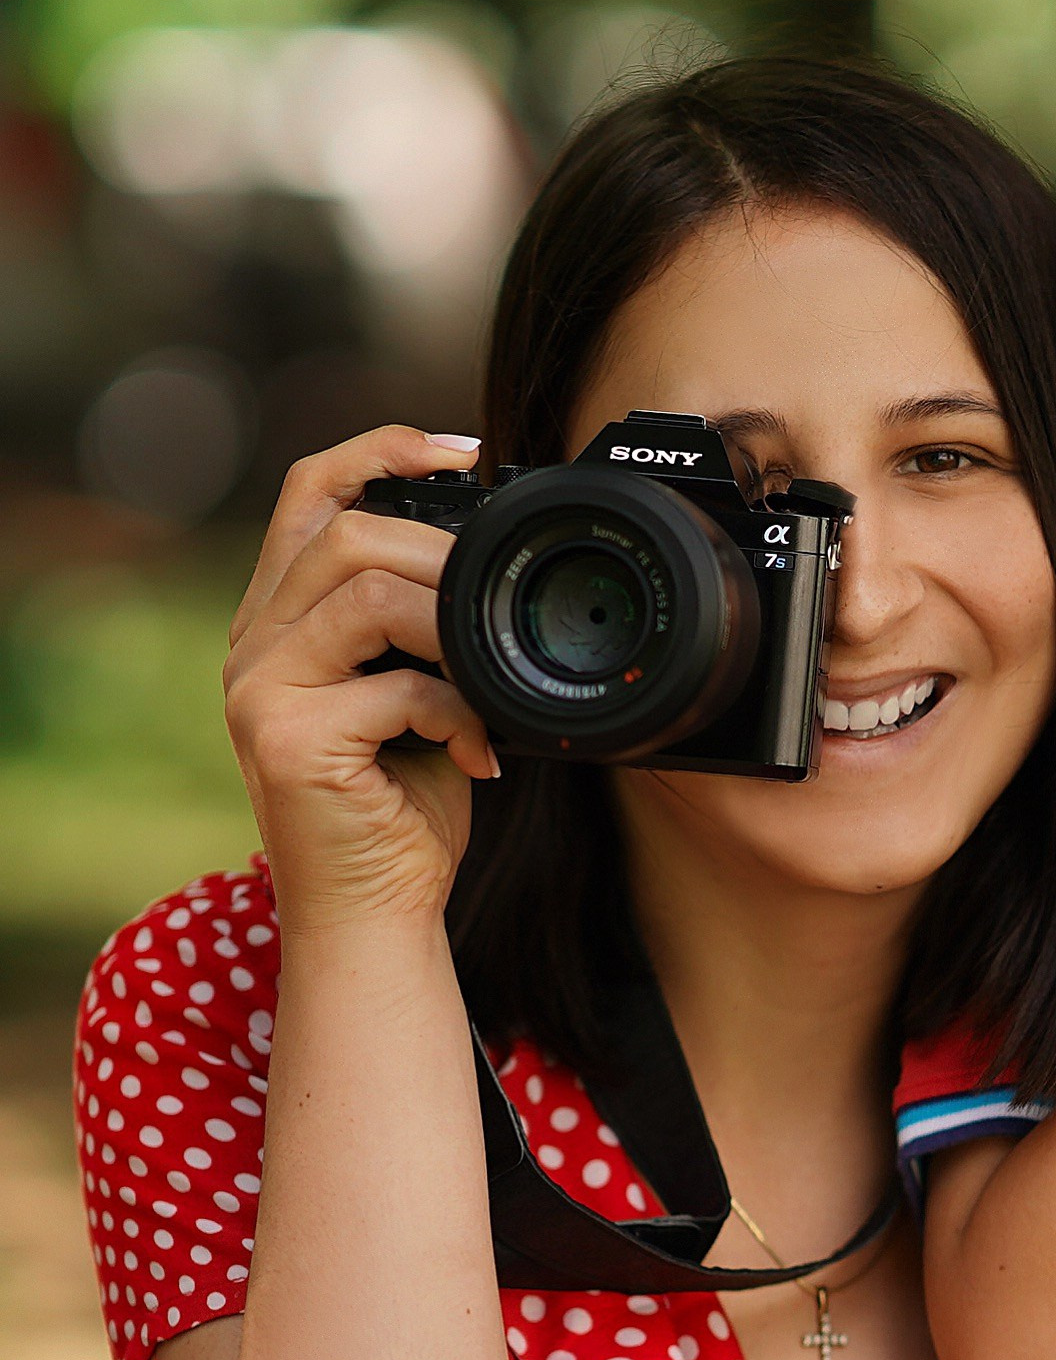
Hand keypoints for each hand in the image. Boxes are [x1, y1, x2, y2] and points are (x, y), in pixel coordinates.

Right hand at [224, 426, 499, 932]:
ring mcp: (258, 689)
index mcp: (282, 620)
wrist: (374, 909)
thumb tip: (488, 559)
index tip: (469, 452)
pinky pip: (396, 685)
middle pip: (349, 534)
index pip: (311, 493)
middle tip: (497, 609)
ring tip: (487, 679)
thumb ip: (423, 626)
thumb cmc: (402, 804)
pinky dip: (458, 713)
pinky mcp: (284, 738)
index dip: (384, 450)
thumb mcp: (416, 692)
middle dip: (444, 558)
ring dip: (453, 630)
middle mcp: (254, 645)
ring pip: (368, 596)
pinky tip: (477, 752)